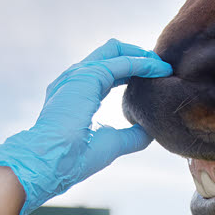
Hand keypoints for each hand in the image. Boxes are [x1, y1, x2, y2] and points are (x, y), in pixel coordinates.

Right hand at [0, 39, 172, 214]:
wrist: (50, 162)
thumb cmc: (74, 157)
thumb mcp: (112, 143)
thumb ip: (132, 135)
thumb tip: (151, 131)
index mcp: (78, 91)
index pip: (109, 70)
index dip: (133, 70)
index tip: (156, 77)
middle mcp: (76, 78)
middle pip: (112, 54)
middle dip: (139, 56)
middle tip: (163, 67)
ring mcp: (78, 74)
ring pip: (116, 52)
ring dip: (143, 57)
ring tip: (164, 67)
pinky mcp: (87, 76)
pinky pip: (121, 63)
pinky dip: (142, 63)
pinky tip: (158, 70)